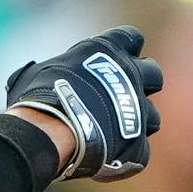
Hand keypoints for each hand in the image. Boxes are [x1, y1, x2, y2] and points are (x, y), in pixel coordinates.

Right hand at [3, 26, 163, 181]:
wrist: (49, 132)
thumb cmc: (38, 95)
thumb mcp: (40, 71)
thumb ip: (57, 70)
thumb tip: (42, 74)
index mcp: (108, 51)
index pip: (131, 37)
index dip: (124, 47)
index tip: (112, 58)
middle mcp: (132, 76)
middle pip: (153, 73)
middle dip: (141, 82)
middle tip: (120, 94)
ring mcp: (140, 112)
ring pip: (152, 115)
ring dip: (135, 120)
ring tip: (110, 129)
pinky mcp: (138, 145)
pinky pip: (139, 149)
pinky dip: (124, 152)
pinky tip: (105, 155)